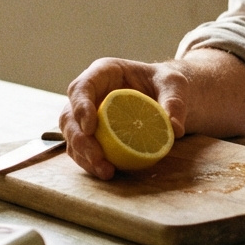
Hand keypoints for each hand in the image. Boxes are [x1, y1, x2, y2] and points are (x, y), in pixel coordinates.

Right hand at [59, 58, 186, 179]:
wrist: (164, 95)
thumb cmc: (165, 82)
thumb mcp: (174, 84)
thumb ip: (174, 101)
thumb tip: (174, 129)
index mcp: (103, 72)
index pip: (81, 87)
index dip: (80, 107)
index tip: (90, 128)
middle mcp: (90, 93)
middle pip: (70, 116)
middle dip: (80, 140)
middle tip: (98, 158)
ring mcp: (88, 114)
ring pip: (72, 136)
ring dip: (84, 156)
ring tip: (106, 171)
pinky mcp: (92, 133)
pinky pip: (82, 149)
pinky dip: (90, 162)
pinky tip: (106, 172)